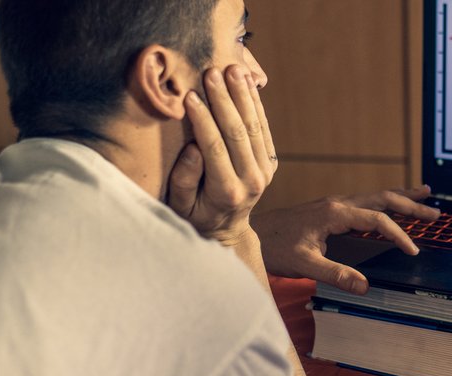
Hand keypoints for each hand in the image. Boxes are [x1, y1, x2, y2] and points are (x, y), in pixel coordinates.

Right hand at [167, 65, 277, 244]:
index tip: (189, 96)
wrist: (227, 229)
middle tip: (211, 73)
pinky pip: (264, 127)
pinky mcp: (271, 161)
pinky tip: (248, 82)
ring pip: (255, 126)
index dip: (203, 120)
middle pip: (238, 133)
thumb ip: (185, 180)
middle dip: (224, 100)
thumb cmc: (195, 215)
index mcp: (227, 192)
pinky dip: (256, 103)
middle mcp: (252, 181)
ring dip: (244, 95)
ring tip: (233, 69)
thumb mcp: (180, 206)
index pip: (214, 148)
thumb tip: (193, 148)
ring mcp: (265, 170)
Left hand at [253, 185, 441, 294]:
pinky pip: (364, 202)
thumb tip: (366, 286)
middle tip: (435, 212)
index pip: (377, 219)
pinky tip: (388, 205)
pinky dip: (383, 202)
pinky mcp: (328, 210)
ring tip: (424, 194)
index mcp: (334, 213)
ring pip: (374, 196)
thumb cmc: (272, 247)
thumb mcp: (303, 264)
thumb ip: (335, 273)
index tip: (413, 251)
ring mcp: (333, 204)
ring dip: (400, 197)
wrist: (249, 233)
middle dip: (410, 204)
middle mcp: (337, 203)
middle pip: (382, 198)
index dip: (399, 235)